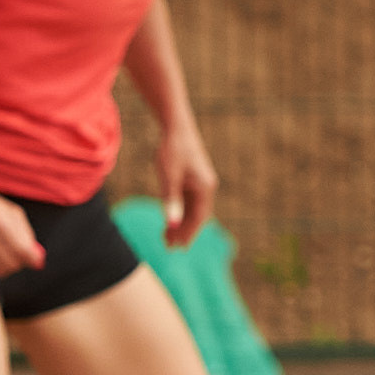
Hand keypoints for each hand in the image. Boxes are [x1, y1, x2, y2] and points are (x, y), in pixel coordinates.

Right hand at [0, 190, 47, 278]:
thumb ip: (28, 237)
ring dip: (8, 266)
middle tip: (20, 256)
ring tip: (6, 253)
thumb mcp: (14, 215)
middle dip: (21, 263)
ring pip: (0, 271)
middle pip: (12, 265)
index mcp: (0, 223)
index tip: (36, 260)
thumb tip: (37, 262)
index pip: (22, 251)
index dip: (33, 259)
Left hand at [154, 123, 217, 247]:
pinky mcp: (194, 179)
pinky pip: (188, 202)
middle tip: (170, 247)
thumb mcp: (169, 177)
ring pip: (193, 210)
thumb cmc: (172, 151)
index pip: (199, 218)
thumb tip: (171, 223)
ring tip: (167, 237)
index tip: (177, 247)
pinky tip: (170, 219)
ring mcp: (201, 184)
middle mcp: (207, 188)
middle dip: (184, 232)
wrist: (176, 127)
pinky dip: (180, 212)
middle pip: (198, 216)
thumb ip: (170, 200)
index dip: (188, 234)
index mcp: (205, 188)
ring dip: (181, 224)